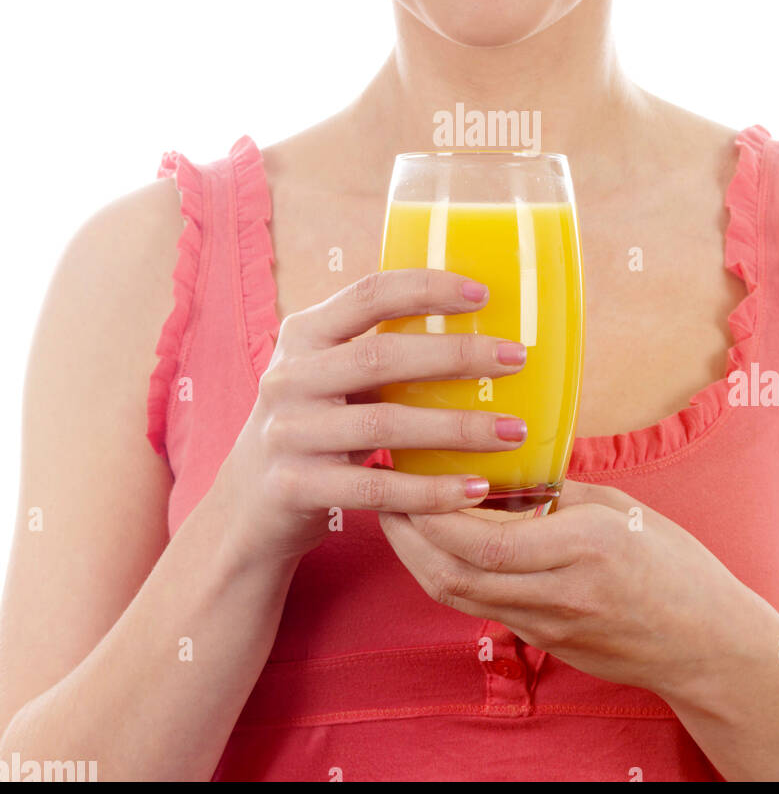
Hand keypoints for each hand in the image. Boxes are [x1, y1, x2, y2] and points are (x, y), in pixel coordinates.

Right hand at [211, 269, 529, 568]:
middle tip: (516, 358)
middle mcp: (289, 377)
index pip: (368, 294)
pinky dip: (429, 490)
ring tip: (513, 430)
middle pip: (381, 356)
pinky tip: (475, 489)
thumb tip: (477, 325)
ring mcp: (288, 433)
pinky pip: (374, 488)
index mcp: (304, 334)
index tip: (483, 294)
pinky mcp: (294, 488)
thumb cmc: (314, 426)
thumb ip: (377, 349)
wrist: (248, 505)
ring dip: (456, 427)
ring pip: (383, 424)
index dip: (426, 288)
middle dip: (456, 355)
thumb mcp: (329, 375)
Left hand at [379, 478, 751, 697]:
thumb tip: (505, 467)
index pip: (482, 540)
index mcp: (581, 547)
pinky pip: (481, 606)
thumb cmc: (675, 567)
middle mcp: (557, 591)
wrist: (707, 644)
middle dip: (407, 535)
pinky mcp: (545, 641)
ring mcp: (547, 624)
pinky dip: (451, 574)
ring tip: (400, 516)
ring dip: (417, 557)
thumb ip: (559, 493)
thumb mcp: (620, 510)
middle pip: (453, 575)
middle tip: (385, 493)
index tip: (412, 470)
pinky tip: (441, 545)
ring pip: (457, 597)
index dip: (433, 511)